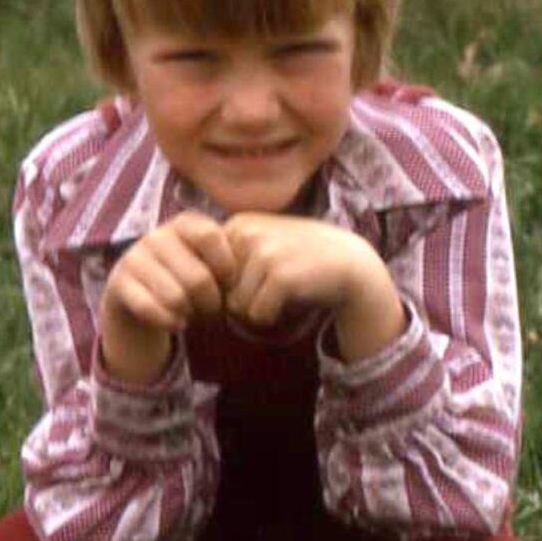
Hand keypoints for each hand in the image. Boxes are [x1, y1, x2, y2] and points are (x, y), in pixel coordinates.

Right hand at [97, 211, 239, 383]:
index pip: (212, 237)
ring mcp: (135, 258)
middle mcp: (156, 235)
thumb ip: (227, 258)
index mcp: (184, 223)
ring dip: (190, 314)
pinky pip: (151, 310)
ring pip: (175, 297)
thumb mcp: (206, 261)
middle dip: (210, 302)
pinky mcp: (119, 283)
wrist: (135, 297)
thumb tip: (256, 269)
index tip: (230, 285)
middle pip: (197, 277)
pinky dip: (169, 322)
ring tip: (193, 315)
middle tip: (212, 310)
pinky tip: (177, 324)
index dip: (226, 266)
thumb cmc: (183, 279)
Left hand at [221, 215, 405, 359]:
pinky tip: (292, 296)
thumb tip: (194, 293)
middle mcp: (247, 232)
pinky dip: (273, 316)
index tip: (257, 277)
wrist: (347, 263)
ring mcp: (264, 252)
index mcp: (237, 224)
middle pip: (220, 293)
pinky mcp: (280, 275)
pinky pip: (258, 315)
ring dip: (259, 308)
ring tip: (284, 288)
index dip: (229, 288)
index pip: (208, 277)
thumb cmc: (298, 261)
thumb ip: (226, 261)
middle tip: (275, 282)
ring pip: (238, 307)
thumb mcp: (260, 247)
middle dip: (243, 299)